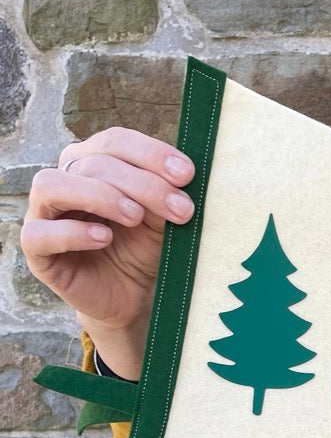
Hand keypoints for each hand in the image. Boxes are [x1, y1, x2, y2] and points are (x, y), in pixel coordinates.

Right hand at [22, 128, 195, 378]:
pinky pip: (40, 233)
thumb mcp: (162, 220)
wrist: (133, 296)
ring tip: (136, 217)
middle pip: (95, 163)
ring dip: (100, 195)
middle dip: (144, 185)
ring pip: (53, 185)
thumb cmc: (144, 249)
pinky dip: (73, 232)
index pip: (116, 141)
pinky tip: (104, 238)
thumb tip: (185, 176)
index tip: (187, 175)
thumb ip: (165, 196)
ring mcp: (45, 213)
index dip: (151, 153)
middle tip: (181, 210)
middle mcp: (65, 179)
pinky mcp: (37, 249)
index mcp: (94, 161)